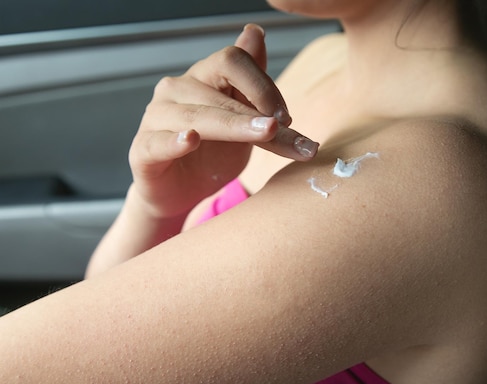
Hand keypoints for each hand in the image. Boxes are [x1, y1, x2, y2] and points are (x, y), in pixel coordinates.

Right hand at [128, 24, 318, 218]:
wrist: (181, 193)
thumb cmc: (213, 155)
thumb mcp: (242, 121)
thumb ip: (250, 83)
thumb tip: (256, 32)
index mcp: (203, 77)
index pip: (232, 61)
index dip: (263, 85)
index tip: (287, 118)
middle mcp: (176, 90)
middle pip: (219, 90)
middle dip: (258, 114)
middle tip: (285, 132)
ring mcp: (156, 117)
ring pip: (197, 116)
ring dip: (235, 127)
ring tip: (265, 136)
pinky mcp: (142, 149)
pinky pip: (159, 141)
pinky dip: (176, 140)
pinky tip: (191, 139)